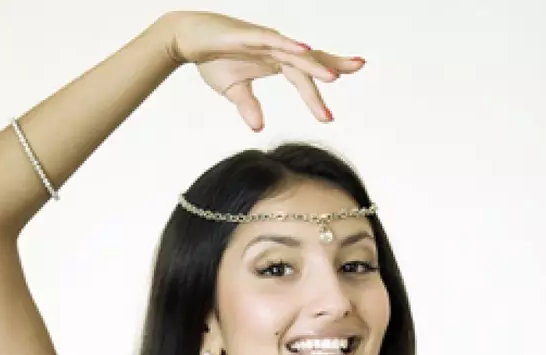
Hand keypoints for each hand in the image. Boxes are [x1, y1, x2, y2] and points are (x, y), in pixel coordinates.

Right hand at [161, 11, 365, 130]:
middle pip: (310, 60)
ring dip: (316, 63)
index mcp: (275, 62)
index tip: (329, 118)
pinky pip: (273, 40)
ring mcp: (264, 40)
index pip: (303, 79)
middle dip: (334, 64)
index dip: (317, 96)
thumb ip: (248, 106)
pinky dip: (289, 45)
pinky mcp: (249, 35)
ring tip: (337, 75)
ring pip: (296, 54)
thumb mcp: (233, 90)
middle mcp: (275, 49)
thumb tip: (258, 128)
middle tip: (360, 66)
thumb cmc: (211, 59)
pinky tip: (305, 50)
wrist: (185, 39)